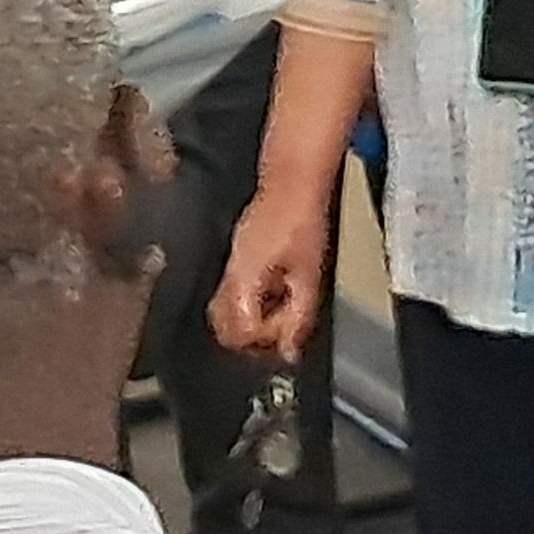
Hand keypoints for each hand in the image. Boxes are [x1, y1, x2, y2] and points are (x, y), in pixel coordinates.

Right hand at [210, 195, 333, 365]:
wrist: (291, 183)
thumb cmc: (301, 221)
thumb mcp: (310, 276)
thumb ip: (298, 317)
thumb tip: (289, 351)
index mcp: (243, 281)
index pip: (238, 332)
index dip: (265, 339)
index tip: (287, 333)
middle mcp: (229, 275)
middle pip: (222, 327)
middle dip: (251, 336)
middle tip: (280, 328)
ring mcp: (230, 264)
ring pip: (225, 310)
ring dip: (251, 318)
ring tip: (279, 307)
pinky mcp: (236, 256)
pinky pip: (233, 291)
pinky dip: (252, 300)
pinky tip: (274, 288)